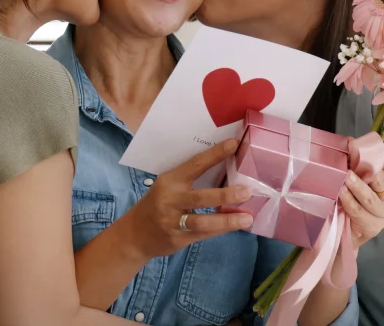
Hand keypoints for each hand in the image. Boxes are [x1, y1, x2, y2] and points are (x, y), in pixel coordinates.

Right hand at [118, 138, 254, 260]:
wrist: (135, 234)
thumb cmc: (158, 203)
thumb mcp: (168, 186)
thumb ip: (190, 180)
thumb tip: (225, 169)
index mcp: (170, 181)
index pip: (195, 164)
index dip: (215, 154)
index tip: (234, 144)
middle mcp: (170, 200)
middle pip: (200, 197)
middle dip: (225, 195)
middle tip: (247, 191)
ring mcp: (173, 222)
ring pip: (203, 221)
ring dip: (227, 220)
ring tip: (247, 218)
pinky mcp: (178, 239)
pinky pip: (204, 234)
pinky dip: (221, 229)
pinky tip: (236, 226)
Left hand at [339, 152, 383, 248]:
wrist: (347, 232)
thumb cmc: (353, 200)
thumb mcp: (356, 180)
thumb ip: (355, 164)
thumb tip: (347, 141)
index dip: (377, 155)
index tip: (356, 149)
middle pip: (383, 181)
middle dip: (366, 171)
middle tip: (350, 163)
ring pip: (370, 198)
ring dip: (356, 186)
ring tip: (343, 177)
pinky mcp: (373, 227)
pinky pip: (360, 212)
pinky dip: (349, 201)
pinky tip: (340, 193)